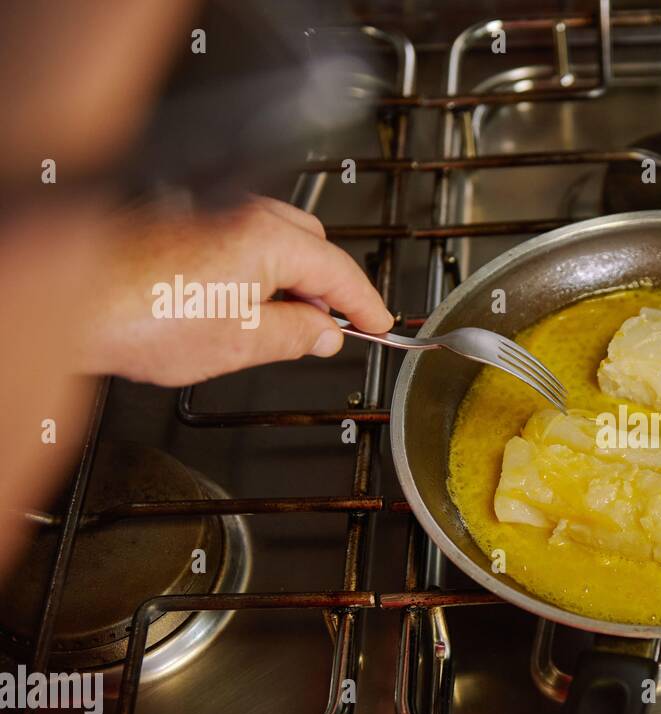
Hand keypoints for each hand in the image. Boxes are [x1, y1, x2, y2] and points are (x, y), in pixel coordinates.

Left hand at [73, 196, 393, 386]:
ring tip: (277, 326)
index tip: (381, 325)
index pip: (340, 272)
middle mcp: (242, 213)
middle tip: (327, 330)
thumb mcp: (243, 343)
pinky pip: (239, 240)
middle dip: (326, 287)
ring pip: (274, 240)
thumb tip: (324, 333)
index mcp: (268, 239)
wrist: (71, 301)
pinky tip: (237, 308)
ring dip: (288, 279)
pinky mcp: (182, 222)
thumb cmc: (142, 316)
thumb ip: (297, 335)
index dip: (366, 304)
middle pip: (312, 245)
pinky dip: (254, 271)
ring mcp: (210, 213)